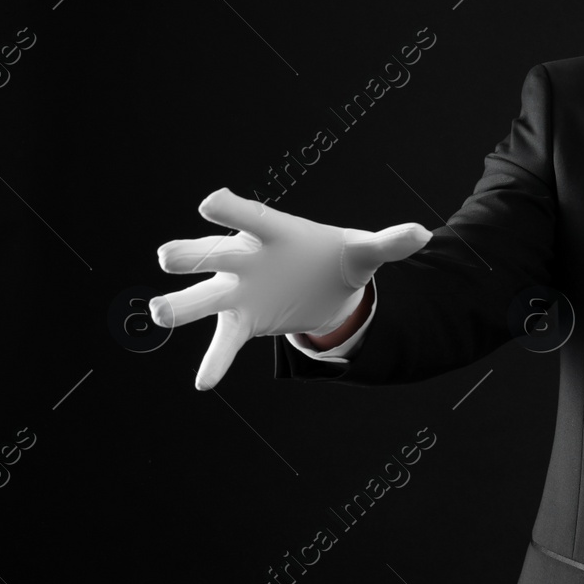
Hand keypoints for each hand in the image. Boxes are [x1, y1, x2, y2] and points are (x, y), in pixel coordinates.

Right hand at [152, 188, 430, 390]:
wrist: (325, 287)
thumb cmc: (336, 258)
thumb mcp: (364, 252)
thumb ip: (388, 243)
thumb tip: (423, 234)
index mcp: (274, 232)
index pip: (249, 215)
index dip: (230, 209)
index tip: (210, 201)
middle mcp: (246, 259)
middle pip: (213, 253)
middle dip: (192, 255)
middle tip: (168, 256)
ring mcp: (238, 291)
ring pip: (204, 297)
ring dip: (181, 305)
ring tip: (161, 313)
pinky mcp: (241, 322)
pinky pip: (223, 342)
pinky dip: (216, 361)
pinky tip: (205, 382)